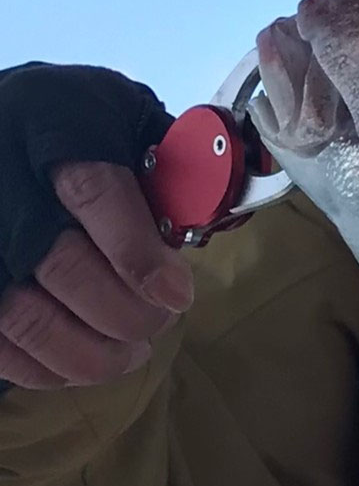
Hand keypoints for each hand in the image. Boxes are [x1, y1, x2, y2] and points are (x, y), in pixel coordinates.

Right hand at [0, 64, 192, 390]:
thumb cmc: (71, 125)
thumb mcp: (120, 116)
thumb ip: (168, 159)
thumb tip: (211, 208)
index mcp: (52, 129)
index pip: (94, 194)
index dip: (139, 253)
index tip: (178, 295)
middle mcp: (5, 186)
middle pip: (64, 268)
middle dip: (127, 313)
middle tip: (159, 322)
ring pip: (26, 318)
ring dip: (92, 354)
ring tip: (130, 353)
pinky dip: (41, 369)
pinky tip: (76, 365)